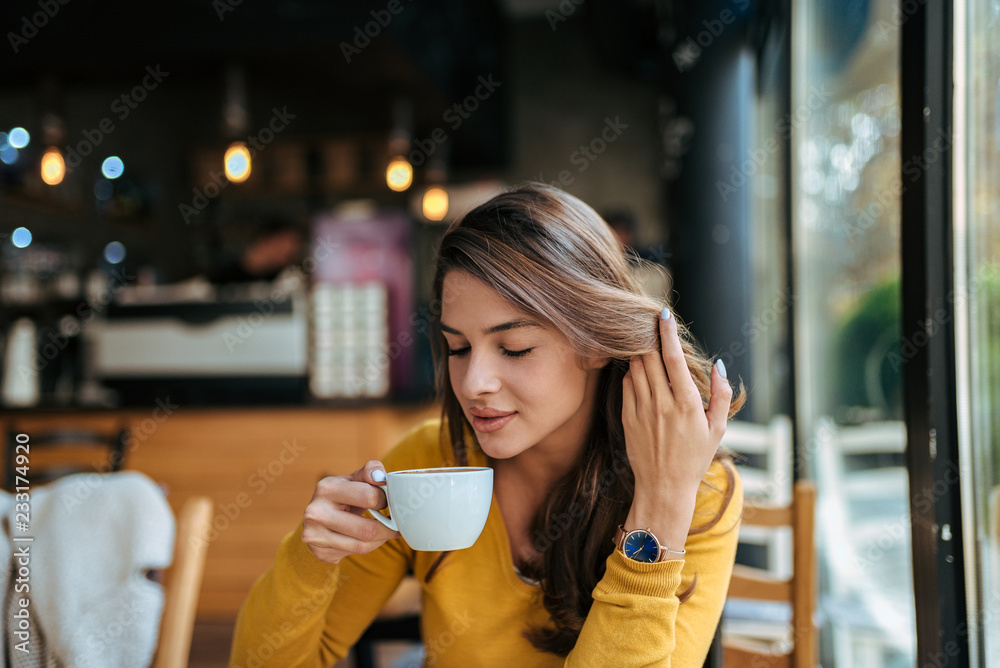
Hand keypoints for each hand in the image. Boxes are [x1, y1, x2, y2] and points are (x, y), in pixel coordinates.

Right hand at [301, 460, 400, 563]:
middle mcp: (316, 513)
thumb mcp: (354, 478)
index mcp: (327, 488)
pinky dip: (370, 546)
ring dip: (382, 539)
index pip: (369, 497)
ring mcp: (316, 536)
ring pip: (363, 545)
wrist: (317, 517)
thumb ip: (370, 471)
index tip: (389, 501)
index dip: (385, 500)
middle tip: (397, 523)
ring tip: (388, 531)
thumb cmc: (342, 494)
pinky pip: (356, 553)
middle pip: (367, 529)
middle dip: (388, 527)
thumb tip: (380, 476)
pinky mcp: (322, 553)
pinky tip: (371, 538)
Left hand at [621, 308, 732, 549]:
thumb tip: (719, 365)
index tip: (664, 314)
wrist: (663, 487)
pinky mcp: (627, 417)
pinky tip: (639, 371)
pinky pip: (626, 384)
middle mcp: (661, 403)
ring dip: (639, 352)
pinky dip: (632, 372)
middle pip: (648, 357)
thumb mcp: (718, 429)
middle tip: (652, 326)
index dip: (667, 332)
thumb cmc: (694, 458)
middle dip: (649, 336)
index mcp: (686, 403)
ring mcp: (641, 410)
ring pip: (634, 367)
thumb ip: (721, 395)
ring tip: (646, 345)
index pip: (673, 358)